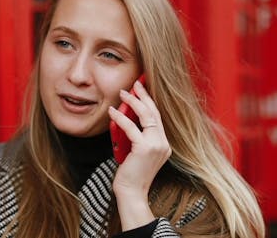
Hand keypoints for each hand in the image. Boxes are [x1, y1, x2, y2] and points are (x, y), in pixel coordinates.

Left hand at [108, 79, 171, 229]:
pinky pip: (131, 128)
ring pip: (146, 116)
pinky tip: (112, 111)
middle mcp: (163, 144)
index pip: (157, 118)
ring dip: (133, 102)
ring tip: (123, 92)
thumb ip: (136, 136)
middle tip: (135, 84)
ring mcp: (156, 146)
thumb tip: (126, 116)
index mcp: (163, 144)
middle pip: (155, 113)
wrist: (131, 193)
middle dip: (144, 96)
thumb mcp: (136, 152)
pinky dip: (121, 117)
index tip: (142, 89)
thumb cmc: (130, 174)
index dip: (150, 102)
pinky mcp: (144, 149)